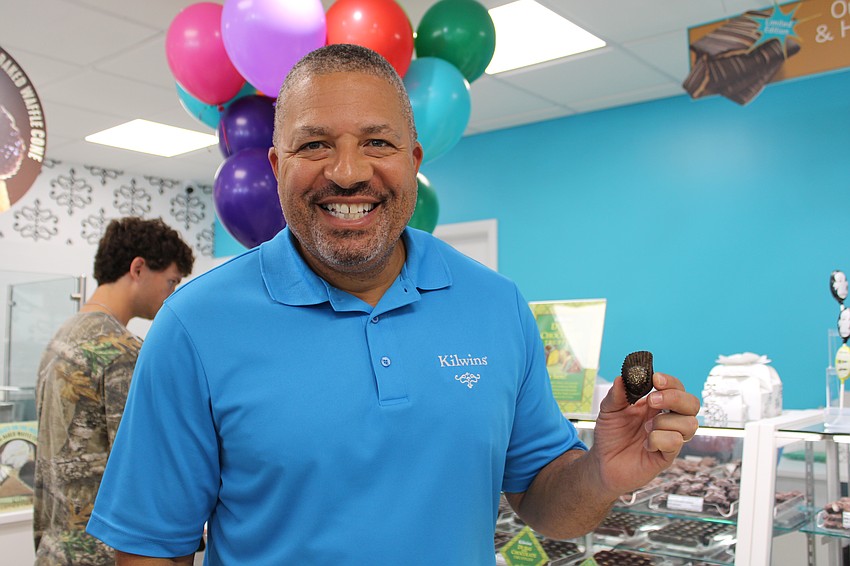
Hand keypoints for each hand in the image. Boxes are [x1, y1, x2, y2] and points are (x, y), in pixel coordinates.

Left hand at [591, 372, 699, 496]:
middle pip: (692, 404)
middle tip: (652, 401)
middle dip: (675, 398)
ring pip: (690, 423)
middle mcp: (668, 419)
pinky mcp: (668, 455)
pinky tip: (646, 445)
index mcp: (656, 405)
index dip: (670, 382)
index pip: (676, 388)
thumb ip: (616, 395)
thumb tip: (622, 377)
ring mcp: (670, 437)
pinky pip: (676, 442)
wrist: (603, 463)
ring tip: (645, 428)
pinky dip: (659, 440)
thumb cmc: (610, 436)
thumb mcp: (609, 411)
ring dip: (664, 422)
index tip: (655, 379)